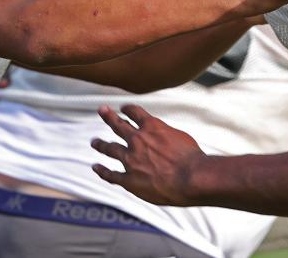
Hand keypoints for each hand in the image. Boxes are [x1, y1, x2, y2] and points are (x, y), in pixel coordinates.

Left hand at [91, 104, 205, 205]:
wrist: (190, 178)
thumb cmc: (192, 157)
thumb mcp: (181, 137)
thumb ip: (167, 135)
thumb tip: (165, 137)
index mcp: (152, 127)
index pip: (135, 112)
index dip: (128, 109)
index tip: (123, 108)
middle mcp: (137, 140)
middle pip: (118, 125)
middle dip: (109, 117)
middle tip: (101, 110)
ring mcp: (131, 160)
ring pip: (110, 148)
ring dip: (101, 144)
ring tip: (95, 142)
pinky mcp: (129, 180)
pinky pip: (111, 174)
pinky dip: (102, 171)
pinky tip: (96, 167)